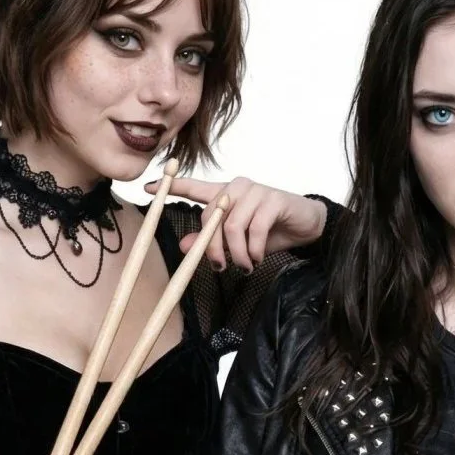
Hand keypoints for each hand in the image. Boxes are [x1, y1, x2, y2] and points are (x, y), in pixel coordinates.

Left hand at [146, 175, 327, 272]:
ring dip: (238, 253)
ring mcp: (255, 191)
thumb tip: (184, 247)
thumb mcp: (240, 241)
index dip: (171, 187)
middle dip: (215, 249)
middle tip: (223, 267)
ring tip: (247, 265)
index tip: (148, 187)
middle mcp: (236, 188)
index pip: (194, 187)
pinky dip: (255, 249)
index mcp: (225, 195)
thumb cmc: (272, 231)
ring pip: (232, 225)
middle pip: (211, 218)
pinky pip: (256, 228)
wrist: (307, 225)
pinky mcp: (273, 199)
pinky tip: (259, 257)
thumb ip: (212, 241)